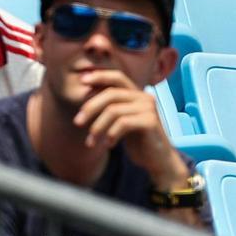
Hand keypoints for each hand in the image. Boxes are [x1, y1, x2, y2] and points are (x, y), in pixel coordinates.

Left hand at [72, 69, 188, 190]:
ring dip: (97, 127)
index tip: (82, 81)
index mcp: (137, 94)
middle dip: (90, 107)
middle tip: (77, 122)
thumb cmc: (138, 140)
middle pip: (111, 94)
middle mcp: (144, 97)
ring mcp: (149, 109)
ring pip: (113, 110)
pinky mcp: (150, 122)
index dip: (100, 76)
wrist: (158, 158)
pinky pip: (123, 123)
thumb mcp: (122, 121)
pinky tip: (108, 145)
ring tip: (91, 142)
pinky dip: (110, 134)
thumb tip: (87, 92)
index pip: (118, 77)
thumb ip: (111, 107)